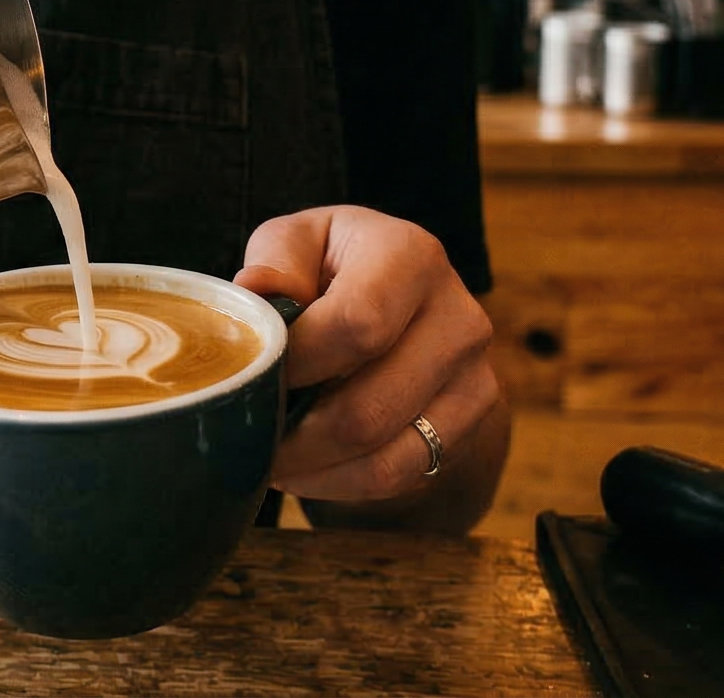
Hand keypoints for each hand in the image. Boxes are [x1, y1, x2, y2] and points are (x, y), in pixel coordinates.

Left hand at [233, 206, 502, 505]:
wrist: (405, 302)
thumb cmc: (334, 267)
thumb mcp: (298, 242)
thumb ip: (276, 262)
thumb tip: (256, 290)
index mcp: (411, 257)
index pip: (357, 326)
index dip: (298, 364)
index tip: (255, 375)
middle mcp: (458, 317)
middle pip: (369, 407)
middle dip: (295, 433)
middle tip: (249, 434)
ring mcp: (474, 375)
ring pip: (384, 454)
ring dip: (313, 467)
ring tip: (270, 456)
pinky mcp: (470, 421)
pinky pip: (401, 474)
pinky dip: (341, 482)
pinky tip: (306, 468)